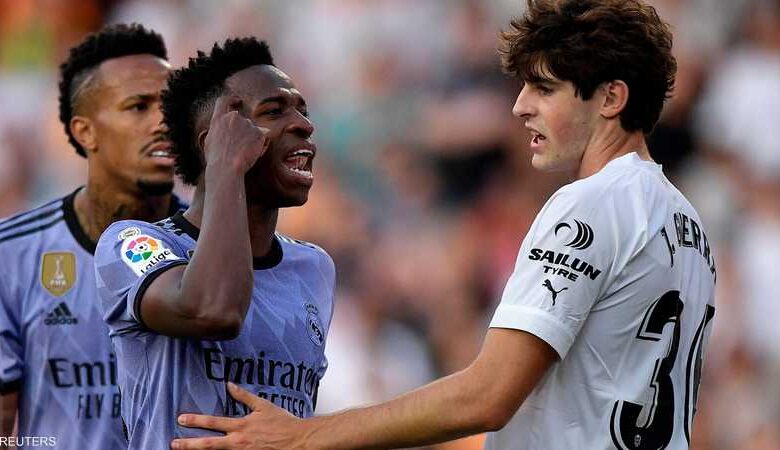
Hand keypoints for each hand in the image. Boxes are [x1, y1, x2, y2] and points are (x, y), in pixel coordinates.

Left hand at [171, 383, 308, 449]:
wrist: (299, 440)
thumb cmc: (284, 423)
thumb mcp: (263, 405)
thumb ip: (244, 396)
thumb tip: (229, 385)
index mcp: (241, 426)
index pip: (213, 422)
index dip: (196, 420)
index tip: (181, 419)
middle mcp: (239, 442)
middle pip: (208, 445)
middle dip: (189, 444)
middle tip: (173, 443)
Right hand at [203, 94, 269, 174]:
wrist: (227, 167)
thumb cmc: (216, 160)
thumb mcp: (209, 142)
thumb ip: (217, 132)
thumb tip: (221, 131)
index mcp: (219, 120)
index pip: (223, 101)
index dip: (231, 100)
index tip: (237, 101)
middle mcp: (233, 118)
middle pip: (242, 121)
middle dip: (243, 132)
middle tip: (240, 148)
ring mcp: (247, 124)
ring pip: (253, 130)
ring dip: (251, 140)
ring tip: (245, 154)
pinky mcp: (259, 133)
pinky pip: (263, 138)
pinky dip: (260, 145)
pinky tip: (253, 154)